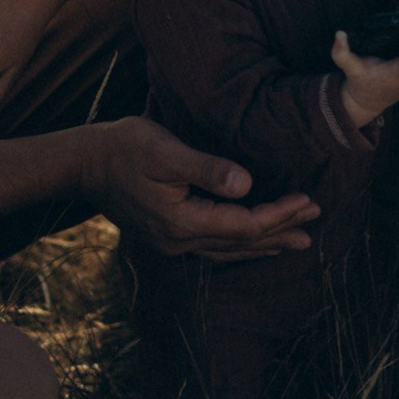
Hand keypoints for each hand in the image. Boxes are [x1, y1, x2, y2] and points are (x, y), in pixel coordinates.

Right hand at [86, 117, 320, 262]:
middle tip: (316, 219)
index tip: (308, 200)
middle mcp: (178, 241)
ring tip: (297, 242)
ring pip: (228, 250)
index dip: (278, 215)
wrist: (82, 164)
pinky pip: (213, 248)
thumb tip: (246, 185)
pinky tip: (252, 245)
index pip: (244, 225)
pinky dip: (240, 246)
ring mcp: (170, 243)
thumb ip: (207, 169)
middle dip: (280, 230)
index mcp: (182, 221)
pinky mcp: (166, 236)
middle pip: (241, 242)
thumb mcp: (165, 150)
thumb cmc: (123, 148)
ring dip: (264, 244)